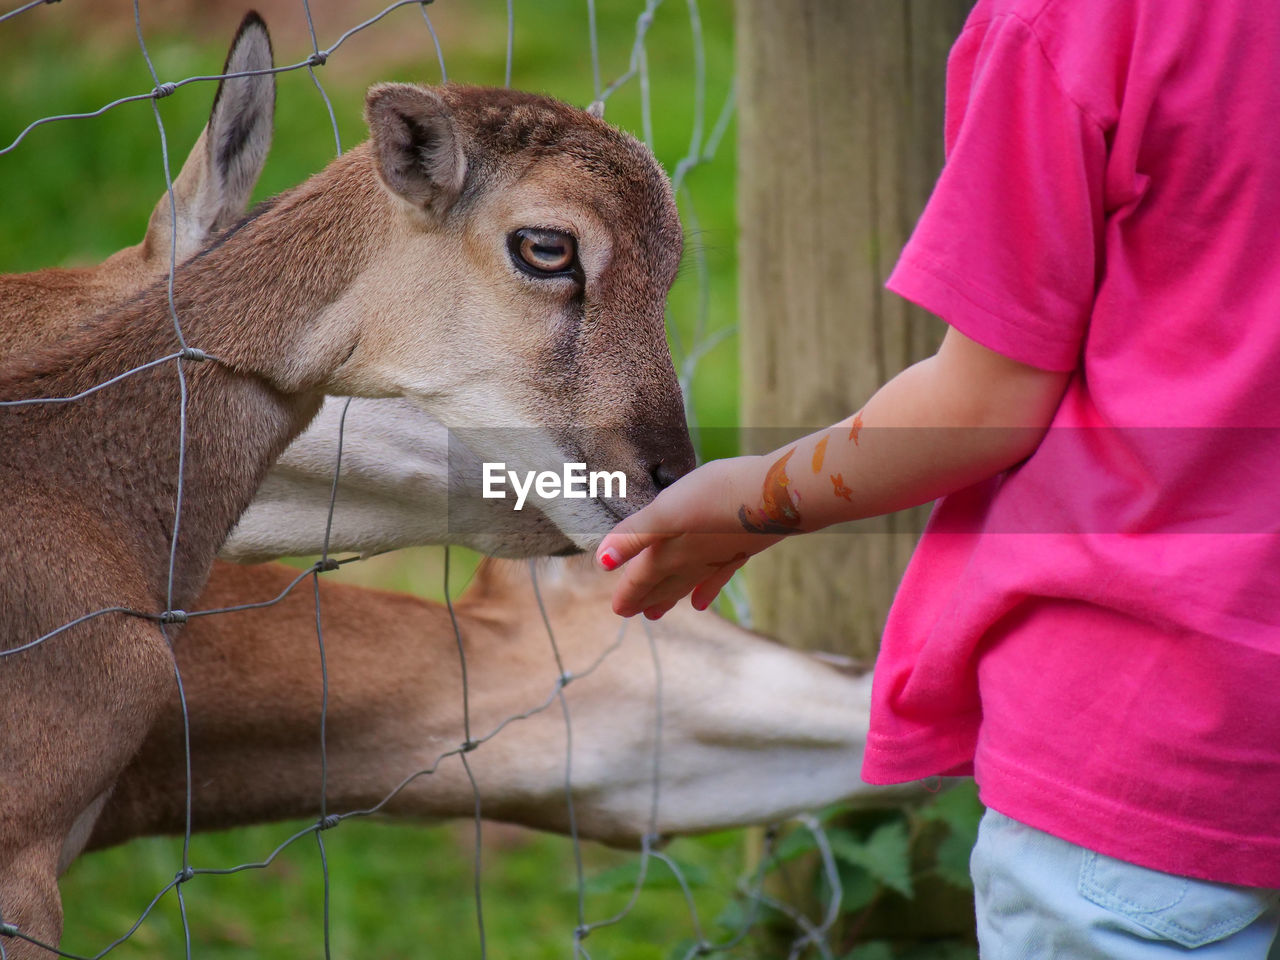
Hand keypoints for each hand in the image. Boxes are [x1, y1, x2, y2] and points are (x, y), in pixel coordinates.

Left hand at [596, 455, 784, 618]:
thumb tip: (602, 562)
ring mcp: (718, 559)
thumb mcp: (666, 510)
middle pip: (662, 586)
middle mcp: (692, 562)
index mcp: (670, 553)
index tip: (617, 609)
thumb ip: (634, 536)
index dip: (627, 592)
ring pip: (687, 585)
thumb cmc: (718, 496)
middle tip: (632, 613)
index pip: (641, 578)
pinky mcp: (741, 550)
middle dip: (645, 599)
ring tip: (657, 613)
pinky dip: (707, 591)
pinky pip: (717, 577)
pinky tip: (703, 602)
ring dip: (670, 598)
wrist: (778, 495)